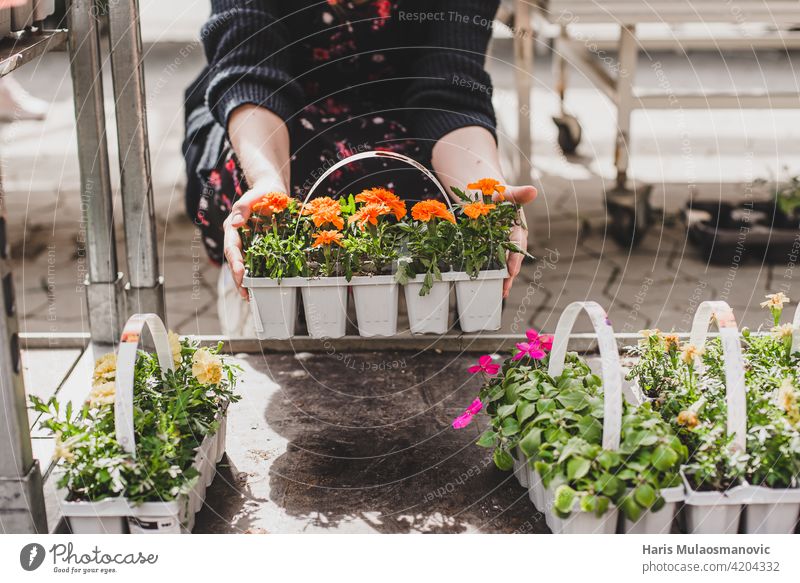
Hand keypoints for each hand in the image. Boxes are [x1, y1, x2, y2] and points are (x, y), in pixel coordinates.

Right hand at [223, 179, 287, 298]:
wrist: (273, 190)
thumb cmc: (263, 192)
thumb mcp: (253, 196)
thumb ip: (243, 207)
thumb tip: (235, 223)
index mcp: (233, 228)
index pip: (232, 248)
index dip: (235, 261)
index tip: (240, 272)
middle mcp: (238, 238)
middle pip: (235, 262)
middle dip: (238, 278)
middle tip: (245, 293)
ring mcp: (248, 244)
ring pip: (243, 266)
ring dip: (245, 282)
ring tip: (249, 296)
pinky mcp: (259, 247)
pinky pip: (256, 264)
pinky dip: (257, 276)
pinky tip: (260, 288)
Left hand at [494, 185, 536, 297]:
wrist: (488, 196)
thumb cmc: (500, 195)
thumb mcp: (507, 193)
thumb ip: (518, 194)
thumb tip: (532, 191)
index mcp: (518, 229)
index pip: (517, 246)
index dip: (515, 259)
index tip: (511, 271)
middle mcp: (513, 241)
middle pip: (512, 260)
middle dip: (510, 275)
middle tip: (505, 288)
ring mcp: (503, 246)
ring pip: (504, 264)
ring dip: (503, 278)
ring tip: (500, 292)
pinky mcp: (492, 248)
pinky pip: (493, 262)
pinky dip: (492, 273)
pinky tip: (488, 284)